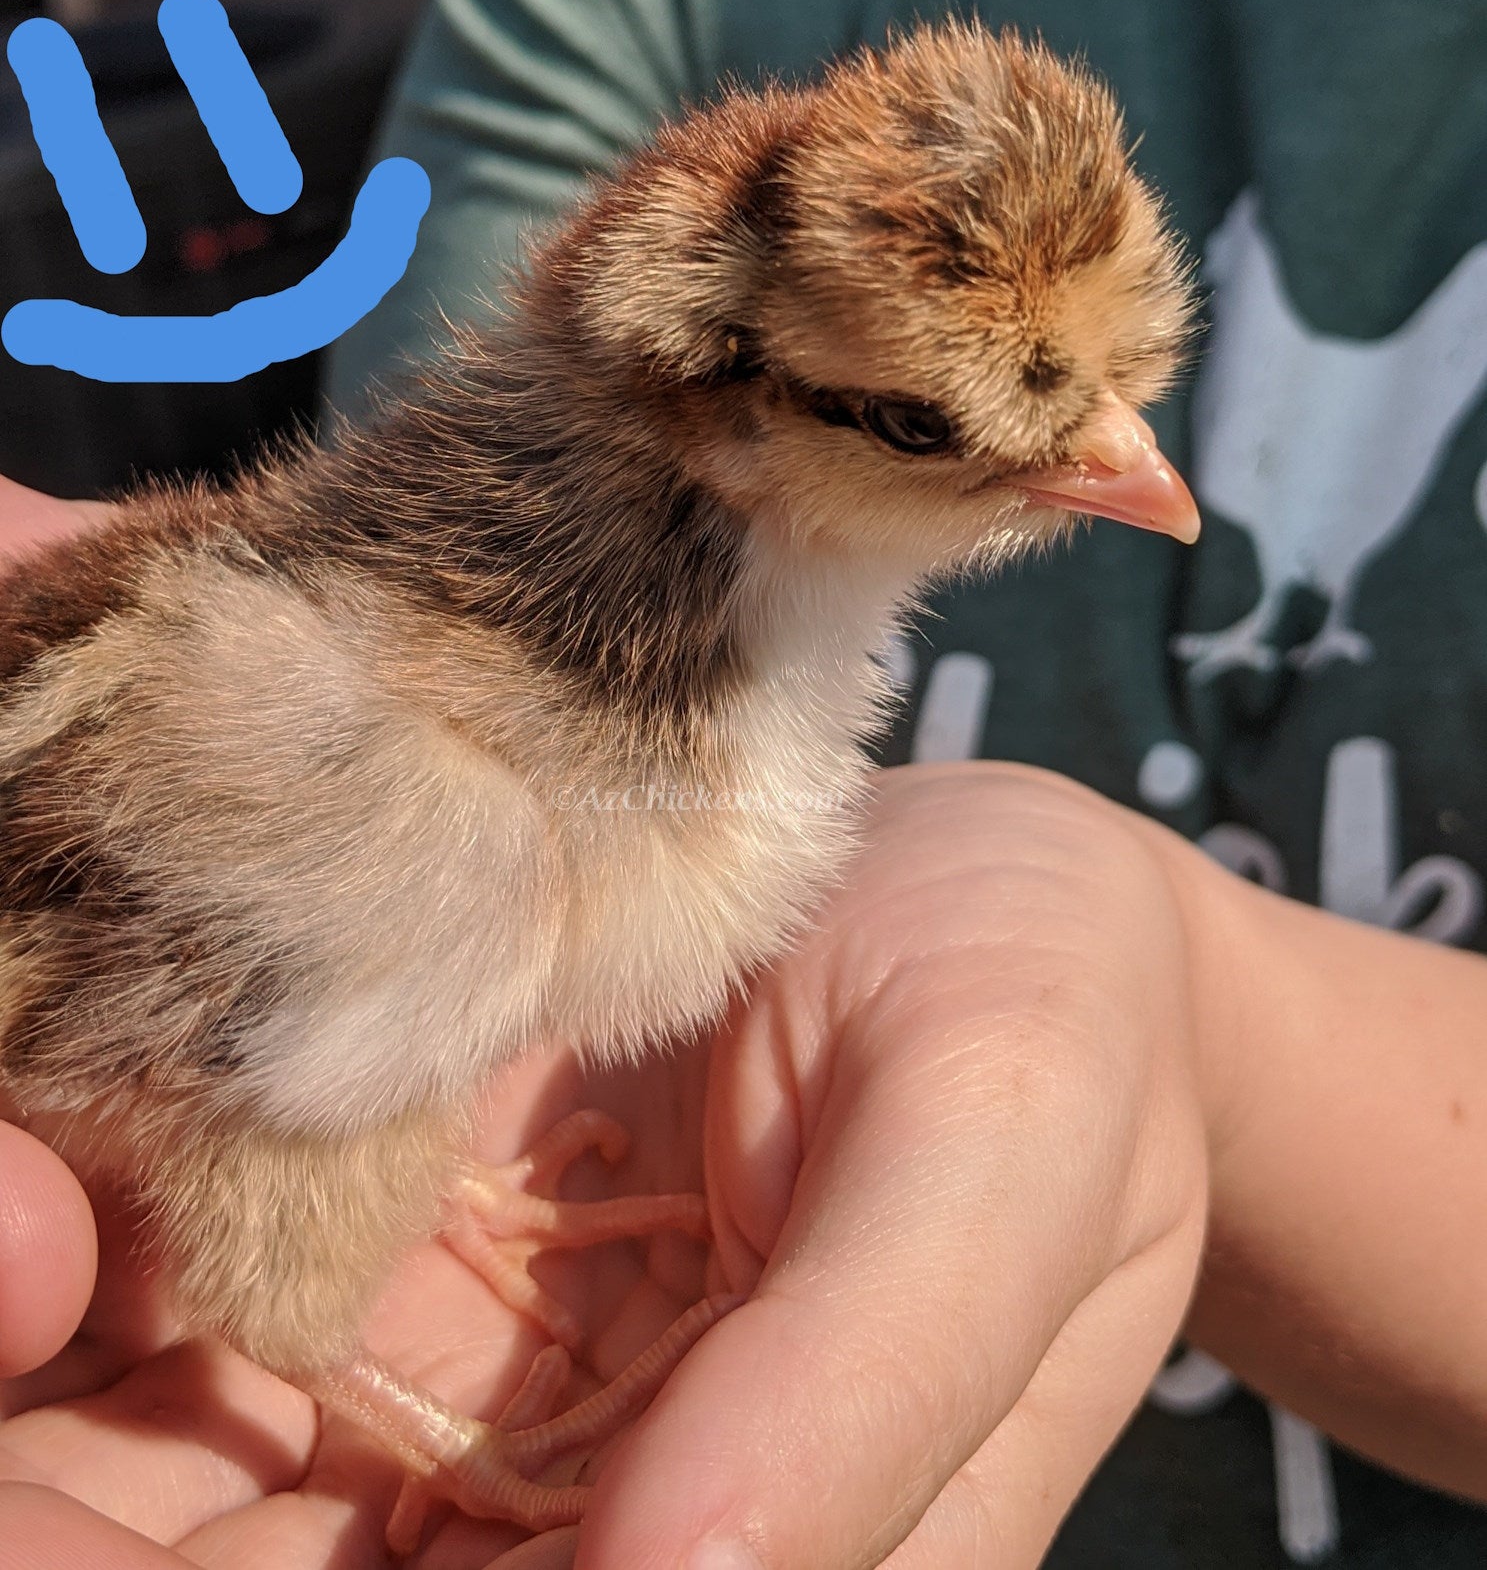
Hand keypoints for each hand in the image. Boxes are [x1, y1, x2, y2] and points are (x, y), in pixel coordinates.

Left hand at [0, 708, 1212, 1567]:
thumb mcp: (1002, 1171)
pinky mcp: (429, 1204)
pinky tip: (59, 1176)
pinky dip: (113, 1259)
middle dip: (81, 1509)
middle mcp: (567, 1492)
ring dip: (58, 1397)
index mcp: (722, 1546)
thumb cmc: (1058, 1024)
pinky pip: (225, 1271)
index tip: (66, 1530)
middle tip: (8, 1284)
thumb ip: (865, 1386)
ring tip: (10, 1241)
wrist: (1014, 896)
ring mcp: (477, 1353)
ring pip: (198, 1458)